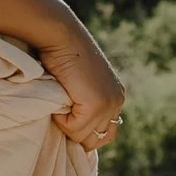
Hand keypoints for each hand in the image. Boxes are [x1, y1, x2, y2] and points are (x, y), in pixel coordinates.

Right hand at [40, 22, 124, 154]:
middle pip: (97, 140)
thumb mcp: (78, 82)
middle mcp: (117, 101)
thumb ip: (82, 102)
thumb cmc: (61, 53)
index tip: (68, 122)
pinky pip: (73, 129)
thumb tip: (73, 130)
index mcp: (115, 95)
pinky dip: (60, 119)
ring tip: (58, 102)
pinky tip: (58, 97)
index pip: (107, 132)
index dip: (86, 132)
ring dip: (66, 125)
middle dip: (77, 133)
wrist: (61, 36)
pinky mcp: (96, 105)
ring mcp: (108, 104)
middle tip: (61, 115)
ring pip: (83, 137)